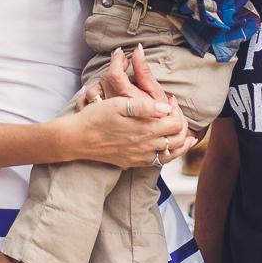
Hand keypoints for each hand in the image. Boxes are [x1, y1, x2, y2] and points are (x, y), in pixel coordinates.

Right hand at [73, 45, 195, 165]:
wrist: (77, 139)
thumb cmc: (96, 118)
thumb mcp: (118, 104)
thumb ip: (144, 106)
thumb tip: (165, 107)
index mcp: (145, 130)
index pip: (175, 124)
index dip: (177, 111)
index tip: (169, 100)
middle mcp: (145, 146)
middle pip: (177, 140)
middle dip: (182, 126)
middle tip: (176, 114)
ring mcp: (139, 157)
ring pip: (170, 154)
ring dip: (179, 144)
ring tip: (185, 135)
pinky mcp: (132, 162)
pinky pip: (156, 162)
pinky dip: (166, 154)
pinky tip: (165, 147)